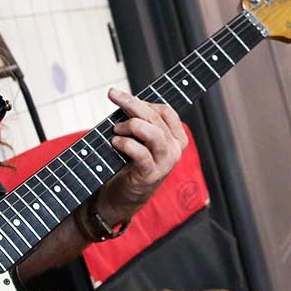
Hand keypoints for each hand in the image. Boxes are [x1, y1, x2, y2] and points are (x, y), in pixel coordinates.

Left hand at [102, 88, 186, 222]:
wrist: (126, 195)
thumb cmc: (132, 163)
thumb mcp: (142, 139)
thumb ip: (141, 121)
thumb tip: (124, 98)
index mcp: (177, 138)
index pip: (166, 111)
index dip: (144, 101)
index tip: (124, 98)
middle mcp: (175, 149)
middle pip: (156, 118)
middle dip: (132, 103)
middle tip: (113, 95)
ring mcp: (165, 163)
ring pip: (153, 133)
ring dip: (131, 125)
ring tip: (116, 129)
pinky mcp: (151, 175)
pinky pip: (141, 153)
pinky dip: (125, 143)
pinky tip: (115, 142)